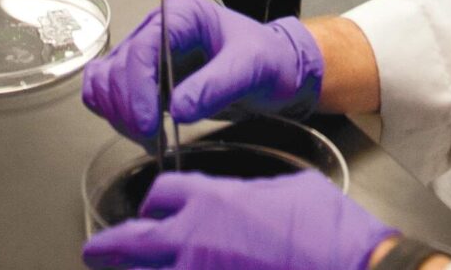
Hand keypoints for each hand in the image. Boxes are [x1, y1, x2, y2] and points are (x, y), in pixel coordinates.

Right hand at [82, 0, 324, 142]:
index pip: (140, 49)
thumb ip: (215, 85)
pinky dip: (116, 115)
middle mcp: (155, 29)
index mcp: (180, 15)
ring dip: (119, 114)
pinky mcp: (143, 78)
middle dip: (128, 108)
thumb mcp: (250, 68)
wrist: (276, 71)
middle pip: (115, 69)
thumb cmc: (267, 60)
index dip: (137, 89)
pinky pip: (108, 94)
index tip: (150, 125)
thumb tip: (178, 110)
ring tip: (152, 136)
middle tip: (154, 137)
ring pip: (105, 83)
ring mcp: (145, 54)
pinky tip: (144, 132)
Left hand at [83, 171, 395, 269]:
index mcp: (211, 201)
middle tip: (96, 251)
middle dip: (109, 247)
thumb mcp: (288, 189)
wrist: (355, 268)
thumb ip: (250, 194)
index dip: (154, 202)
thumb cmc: (329, 231)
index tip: (151, 209)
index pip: (159, 195)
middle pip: (131, 242)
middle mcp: (192, 240)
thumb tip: (244, 202)